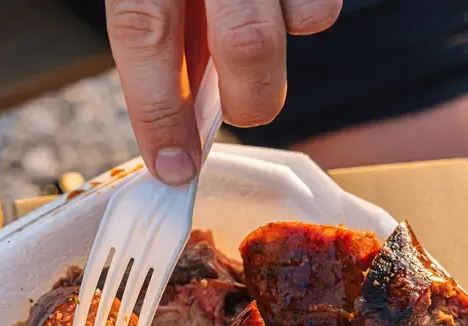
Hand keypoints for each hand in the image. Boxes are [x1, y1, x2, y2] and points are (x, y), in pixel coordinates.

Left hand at [106, 0, 341, 184]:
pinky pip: (321, 7)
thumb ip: (166, 33)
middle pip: (245, 42)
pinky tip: (276, 10)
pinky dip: (302, 19)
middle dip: (246, 100)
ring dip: (279, 53)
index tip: (173, 167)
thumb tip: (183, 123)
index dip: (159, 112)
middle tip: (235, 111)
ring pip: (303, 20)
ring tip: (253, 36)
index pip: (145, 35)